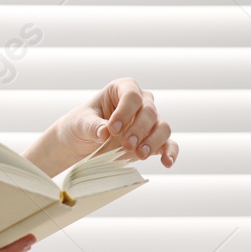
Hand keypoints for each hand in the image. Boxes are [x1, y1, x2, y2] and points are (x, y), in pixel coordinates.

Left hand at [53, 77, 177, 169]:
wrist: (83, 144)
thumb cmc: (81, 125)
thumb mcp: (80, 123)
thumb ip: (92, 126)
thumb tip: (104, 132)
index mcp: (121, 89)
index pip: (131, 95)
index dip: (125, 111)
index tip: (113, 129)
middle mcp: (140, 102)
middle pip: (149, 111)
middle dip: (139, 128)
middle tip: (127, 144)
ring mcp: (149, 122)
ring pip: (162, 127)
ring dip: (153, 141)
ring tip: (140, 155)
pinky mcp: (154, 141)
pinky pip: (169, 144)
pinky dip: (170, 152)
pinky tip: (166, 163)